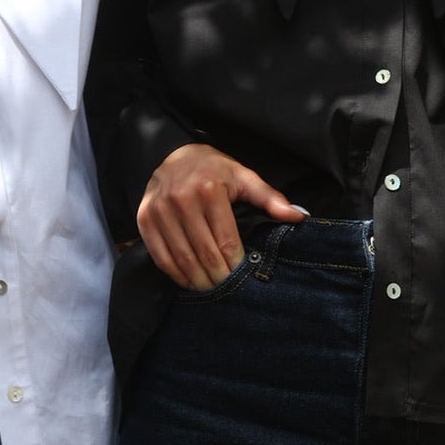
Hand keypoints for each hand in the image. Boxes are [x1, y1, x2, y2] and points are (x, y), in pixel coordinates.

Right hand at [139, 143, 306, 289]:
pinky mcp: (145, 218)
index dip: (234, 264)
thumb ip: (270, 198)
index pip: (225, 240)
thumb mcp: (243, 177)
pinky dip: (174, 273)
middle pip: (203, 252)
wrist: (172, 154)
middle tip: (227, 290)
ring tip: (210, 290)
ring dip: (196, 280)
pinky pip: (160, 255)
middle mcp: (181, 199)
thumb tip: (299, 216)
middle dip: (217, 277)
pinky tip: (188, 281)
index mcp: (209, 189)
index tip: (241, 276)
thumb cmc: (213, 170)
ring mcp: (160, 210)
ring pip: (181, 257)